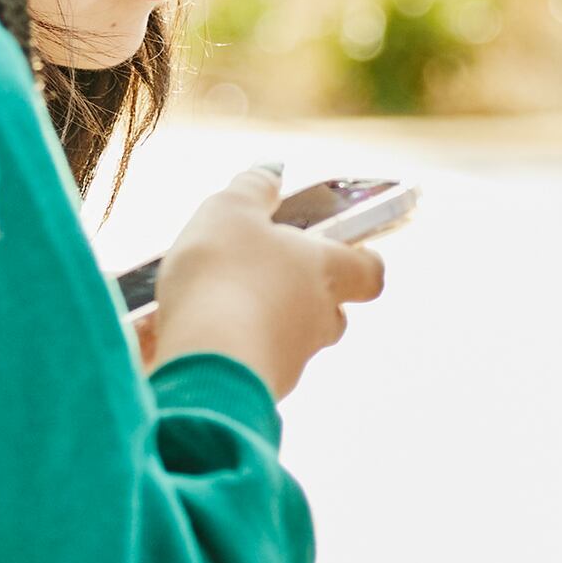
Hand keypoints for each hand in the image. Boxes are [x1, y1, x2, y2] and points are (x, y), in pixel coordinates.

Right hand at [143, 165, 385, 400]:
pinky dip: (230, 351)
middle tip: (269, 276)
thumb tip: (272, 170)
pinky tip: (191, 339)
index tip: (354, 252)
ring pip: (289, 341)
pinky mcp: (258, 391)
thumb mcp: (231, 212)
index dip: (363, 261)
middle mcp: (318, 320)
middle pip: (332, 312)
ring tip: (215, 306)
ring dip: (262, 323)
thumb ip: (253, 188)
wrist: (205, 361)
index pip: (370, 271)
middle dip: (306, 297)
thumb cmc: (226, 275)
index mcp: (325, 271)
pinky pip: (250, 365)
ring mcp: (291, 362)